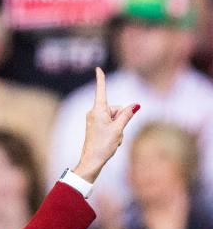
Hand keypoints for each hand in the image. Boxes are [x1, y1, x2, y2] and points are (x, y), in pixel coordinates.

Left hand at [73, 68, 138, 182]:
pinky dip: (114, 133)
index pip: (101, 91)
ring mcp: (94, 120)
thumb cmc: (103, 145)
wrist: (92, 160)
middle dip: (121, 119)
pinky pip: (111, 126)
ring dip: (118, 129)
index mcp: (98, 110)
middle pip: (116, 109)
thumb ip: (127, 115)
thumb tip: (136, 105)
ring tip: (111, 139)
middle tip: (115, 132)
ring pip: (115, 119)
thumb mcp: (118, 129)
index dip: (101, 79)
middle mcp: (94, 113)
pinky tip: (110, 142)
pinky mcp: (95, 127)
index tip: (98, 68)